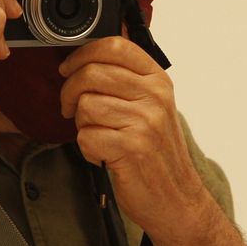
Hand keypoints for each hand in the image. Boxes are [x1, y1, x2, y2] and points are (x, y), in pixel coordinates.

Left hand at [59, 37, 214, 242]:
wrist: (177, 199)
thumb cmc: (158, 153)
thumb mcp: (153, 106)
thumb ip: (128, 78)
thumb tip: (91, 50)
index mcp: (158, 81)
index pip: (115, 46)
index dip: (83, 53)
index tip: (69, 67)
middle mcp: (154, 97)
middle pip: (92, 73)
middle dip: (70, 91)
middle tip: (70, 106)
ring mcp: (144, 122)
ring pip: (85, 105)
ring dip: (81, 124)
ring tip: (98, 134)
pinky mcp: (131, 148)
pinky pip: (86, 137)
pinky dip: (88, 148)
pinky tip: (104, 153)